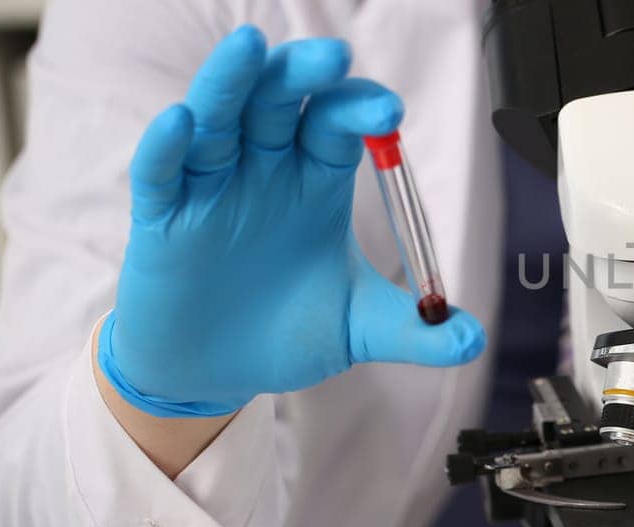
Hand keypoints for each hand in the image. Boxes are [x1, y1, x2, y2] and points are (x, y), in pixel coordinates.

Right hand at [99, 25, 484, 417]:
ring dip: (231, 82)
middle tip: (333, 58)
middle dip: (304, 76)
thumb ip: (415, 333)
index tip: (389, 112)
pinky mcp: (163, 217)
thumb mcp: (359, 329)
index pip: (337, 124)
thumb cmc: (285, 333)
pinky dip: (166, 146)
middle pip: (280, 103)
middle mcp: (264, 169)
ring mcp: (211, 186)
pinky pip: (161, 173)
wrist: (214, 371)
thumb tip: (472, 342)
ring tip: (251, 48)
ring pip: (218, 118)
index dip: (359, 109)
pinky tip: (181, 123)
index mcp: (316, 179)